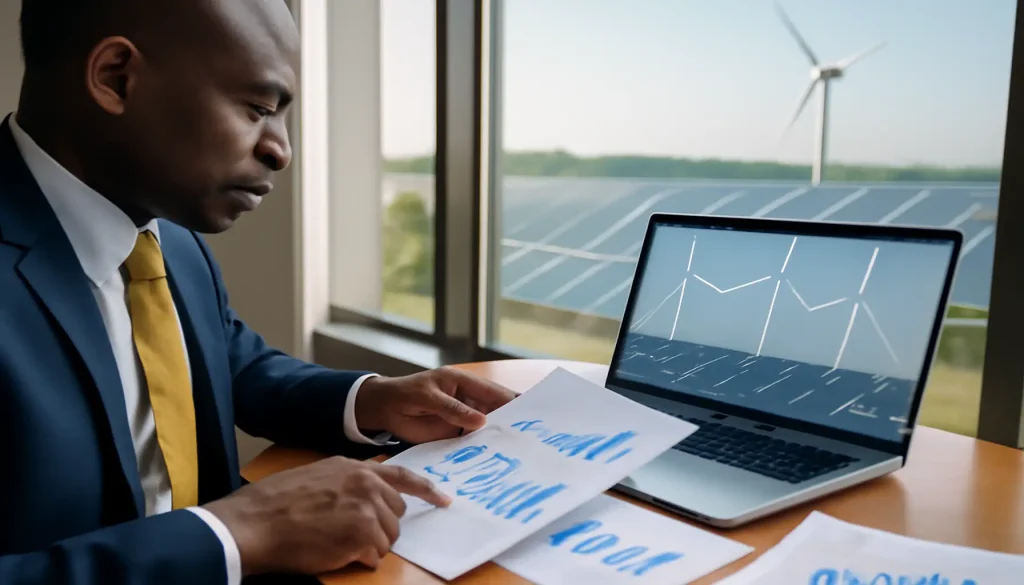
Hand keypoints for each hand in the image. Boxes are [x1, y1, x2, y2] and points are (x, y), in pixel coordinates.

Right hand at [202, 456, 450, 575]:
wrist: (253, 522)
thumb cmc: (274, 504)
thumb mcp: (316, 478)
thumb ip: (345, 484)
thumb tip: (362, 501)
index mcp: (353, 468)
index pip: (401, 477)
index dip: (426, 490)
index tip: (444, 500)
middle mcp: (365, 482)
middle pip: (395, 513)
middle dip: (380, 528)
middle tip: (350, 535)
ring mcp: (366, 507)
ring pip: (388, 537)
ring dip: (368, 546)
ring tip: (335, 543)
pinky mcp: (362, 533)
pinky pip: (375, 555)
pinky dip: (360, 560)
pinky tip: (336, 553)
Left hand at [354, 366, 516, 442]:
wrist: (383, 409)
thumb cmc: (404, 394)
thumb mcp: (427, 397)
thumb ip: (453, 409)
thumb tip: (482, 421)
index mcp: (463, 382)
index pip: (492, 391)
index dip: (512, 400)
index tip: (530, 410)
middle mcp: (468, 400)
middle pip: (494, 410)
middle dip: (510, 420)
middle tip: (530, 434)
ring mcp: (463, 418)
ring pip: (486, 428)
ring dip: (499, 437)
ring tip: (518, 450)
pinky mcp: (455, 434)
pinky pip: (472, 441)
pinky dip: (482, 448)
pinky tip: (494, 458)